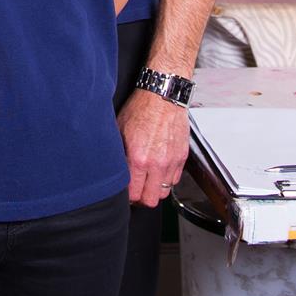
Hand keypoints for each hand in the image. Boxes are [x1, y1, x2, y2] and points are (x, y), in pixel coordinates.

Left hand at [119, 88, 188, 206]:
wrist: (162, 95)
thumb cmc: (140, 109)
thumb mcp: (119, 130)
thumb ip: (118, 155)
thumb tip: (114, 170)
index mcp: (138, 158)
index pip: (134, 194)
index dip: (128, 197)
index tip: (126, 193)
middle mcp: (157, 163)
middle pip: (151, 199)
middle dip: (142, 198)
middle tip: (137, 190)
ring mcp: (172, 161)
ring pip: (165, 192)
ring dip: (155, 189)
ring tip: (148, 180)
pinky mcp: (182, 156)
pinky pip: (175, 179)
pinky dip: (167, 178)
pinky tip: (159, 169)